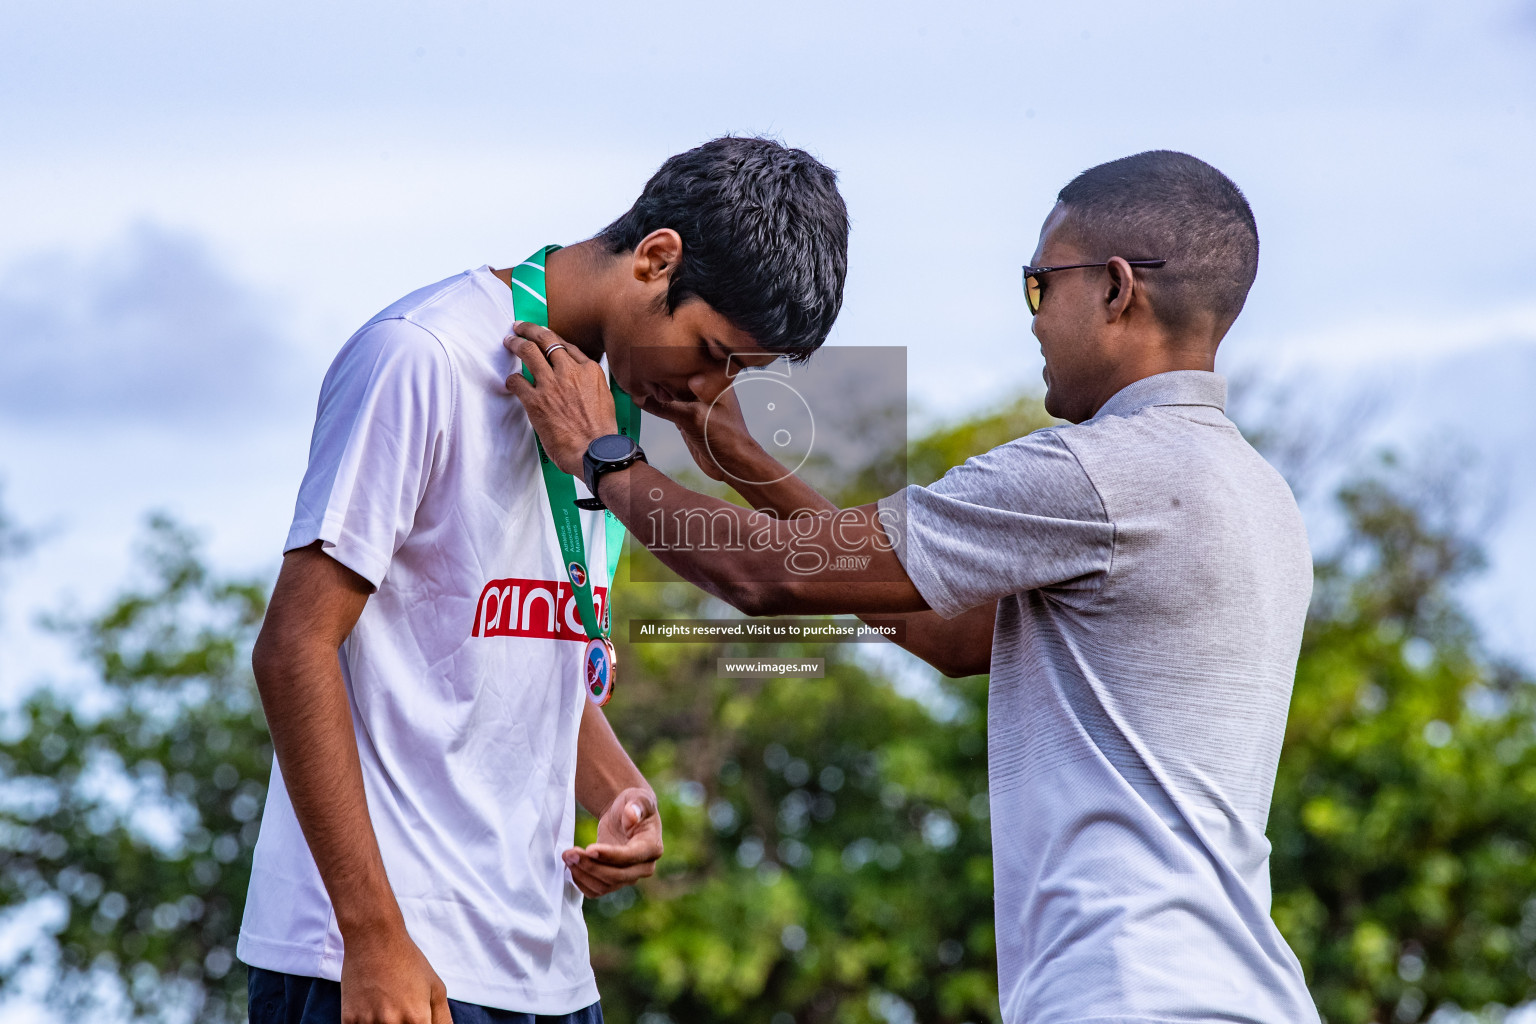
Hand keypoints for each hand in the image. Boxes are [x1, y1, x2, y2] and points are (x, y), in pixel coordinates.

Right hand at [340, 923, 450, 1023]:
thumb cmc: (408, 962)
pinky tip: (371, 1010)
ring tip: (386, 1006)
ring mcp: (368, 1023)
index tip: (415, 1021)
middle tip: (399, 1011)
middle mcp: (393, 1023)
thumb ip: (442, 1019)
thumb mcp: (435, 988)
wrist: (373, 939)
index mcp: (418, 1018)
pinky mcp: (348, 1021)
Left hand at [503, 322, 616, 476]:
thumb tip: (581, 382)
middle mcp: (570, 372)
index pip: (567, 345)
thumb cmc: (600, 433)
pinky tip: (510, 381)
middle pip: (546, 339)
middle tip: (521, 327)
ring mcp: (551, 385)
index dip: (551, 338)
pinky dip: (511, 379)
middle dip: (530, 330)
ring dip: (515, 343)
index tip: (544, 336)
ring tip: (509, 341)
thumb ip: (591, 384)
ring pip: (528, 351)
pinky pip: (517, 381)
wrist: (595, 451)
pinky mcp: (535, 401)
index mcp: (589, 371)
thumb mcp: (605, 398)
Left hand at [562, 787, 662, 897]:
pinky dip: (581, 882)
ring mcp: (629, 877)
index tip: (589, 848)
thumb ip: (638, 805)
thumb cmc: (632, 804)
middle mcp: (644, 867)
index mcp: (652, 847)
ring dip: (583, 874)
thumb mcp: (638, 798)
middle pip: (617, 876)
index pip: (631, 857)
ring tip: (567, 855)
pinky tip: (571, 866)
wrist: (624, 815)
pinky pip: (596, 891)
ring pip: (604, 886)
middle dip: (591, 866)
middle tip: (570, 853)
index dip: (610, 855)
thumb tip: (631, 816)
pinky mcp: (614, 882)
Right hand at [641, 370, 754, 482]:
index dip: (668, 362)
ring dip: (657, 392)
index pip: (686, 364)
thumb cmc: (726, 438)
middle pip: (677, 377)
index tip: (649, 360)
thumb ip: (666, 407)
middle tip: (639, 372)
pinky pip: (670, 407)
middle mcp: (705, 389)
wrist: (732, 464)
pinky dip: (658, 405)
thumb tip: (641, 398)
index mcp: (714, 380)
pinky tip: (643, 400)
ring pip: (671, 392)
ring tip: (639, 384)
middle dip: (659, 377)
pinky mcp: (689, 417)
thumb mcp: (693, 417)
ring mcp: (697, 403)